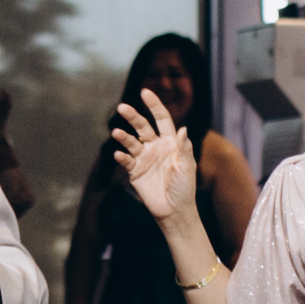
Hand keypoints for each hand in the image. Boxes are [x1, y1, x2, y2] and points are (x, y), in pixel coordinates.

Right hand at [109, 93, 196, 221]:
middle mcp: (155, 146)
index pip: (161, 119)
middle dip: (133, 116)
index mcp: (170, 142)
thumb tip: (183, 129)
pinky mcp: (134, 172)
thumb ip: (184, 149)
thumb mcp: (188, 167)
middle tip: (122, 107)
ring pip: (131, 142)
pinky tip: (119, 155)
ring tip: (117, 133)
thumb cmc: (185, 188)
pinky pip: (126, 161)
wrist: (174, 211)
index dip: (154, 105)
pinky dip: (122, 157)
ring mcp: (144, 158)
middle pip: (142, 126)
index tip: (145, 92)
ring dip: (124, 137)